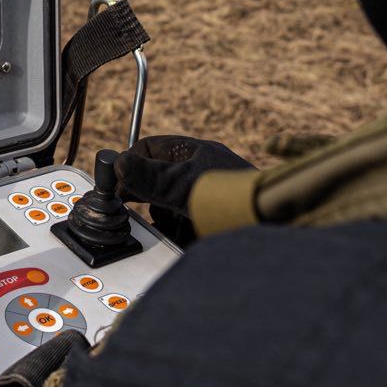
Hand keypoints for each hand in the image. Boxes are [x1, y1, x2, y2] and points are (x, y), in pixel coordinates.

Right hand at [115, 135, 252, 246]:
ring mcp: (207, 198)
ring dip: (162, 217)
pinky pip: (184, 225)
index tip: (115, 182)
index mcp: (193, 153)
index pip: (149, 149)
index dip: (130, 164)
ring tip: (165, 224)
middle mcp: (200, 172)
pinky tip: (180, 237)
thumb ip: (149, 177)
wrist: (271, 226)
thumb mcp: (183, 184)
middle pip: (158, 179)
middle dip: (144, 194)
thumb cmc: (232, 198)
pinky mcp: (213, 222)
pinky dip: (177, 232)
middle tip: (129, 205)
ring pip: (170, 205)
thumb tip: (118, 164)